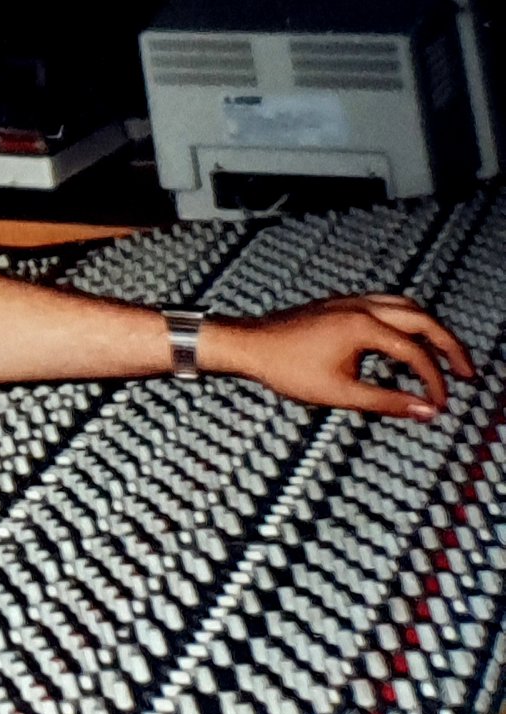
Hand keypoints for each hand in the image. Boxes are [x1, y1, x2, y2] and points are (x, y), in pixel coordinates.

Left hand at [209, 294, 474, 417]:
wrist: (247, 345)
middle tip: (466, 372)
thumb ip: (386, 401)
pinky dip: (406, 320)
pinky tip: (405, 340)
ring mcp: (349, 302)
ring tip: (443, 355)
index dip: (434, 380)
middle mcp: (361, 307)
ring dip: (429, 329)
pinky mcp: (339, 304)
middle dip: (449, 346)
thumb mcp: (338, 393)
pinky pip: (385, 304)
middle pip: (422, 320)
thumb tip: (427, 411)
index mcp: (364, 327)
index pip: (415, 353)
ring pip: (405, 307)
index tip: (441, 403)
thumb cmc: (286, 369)